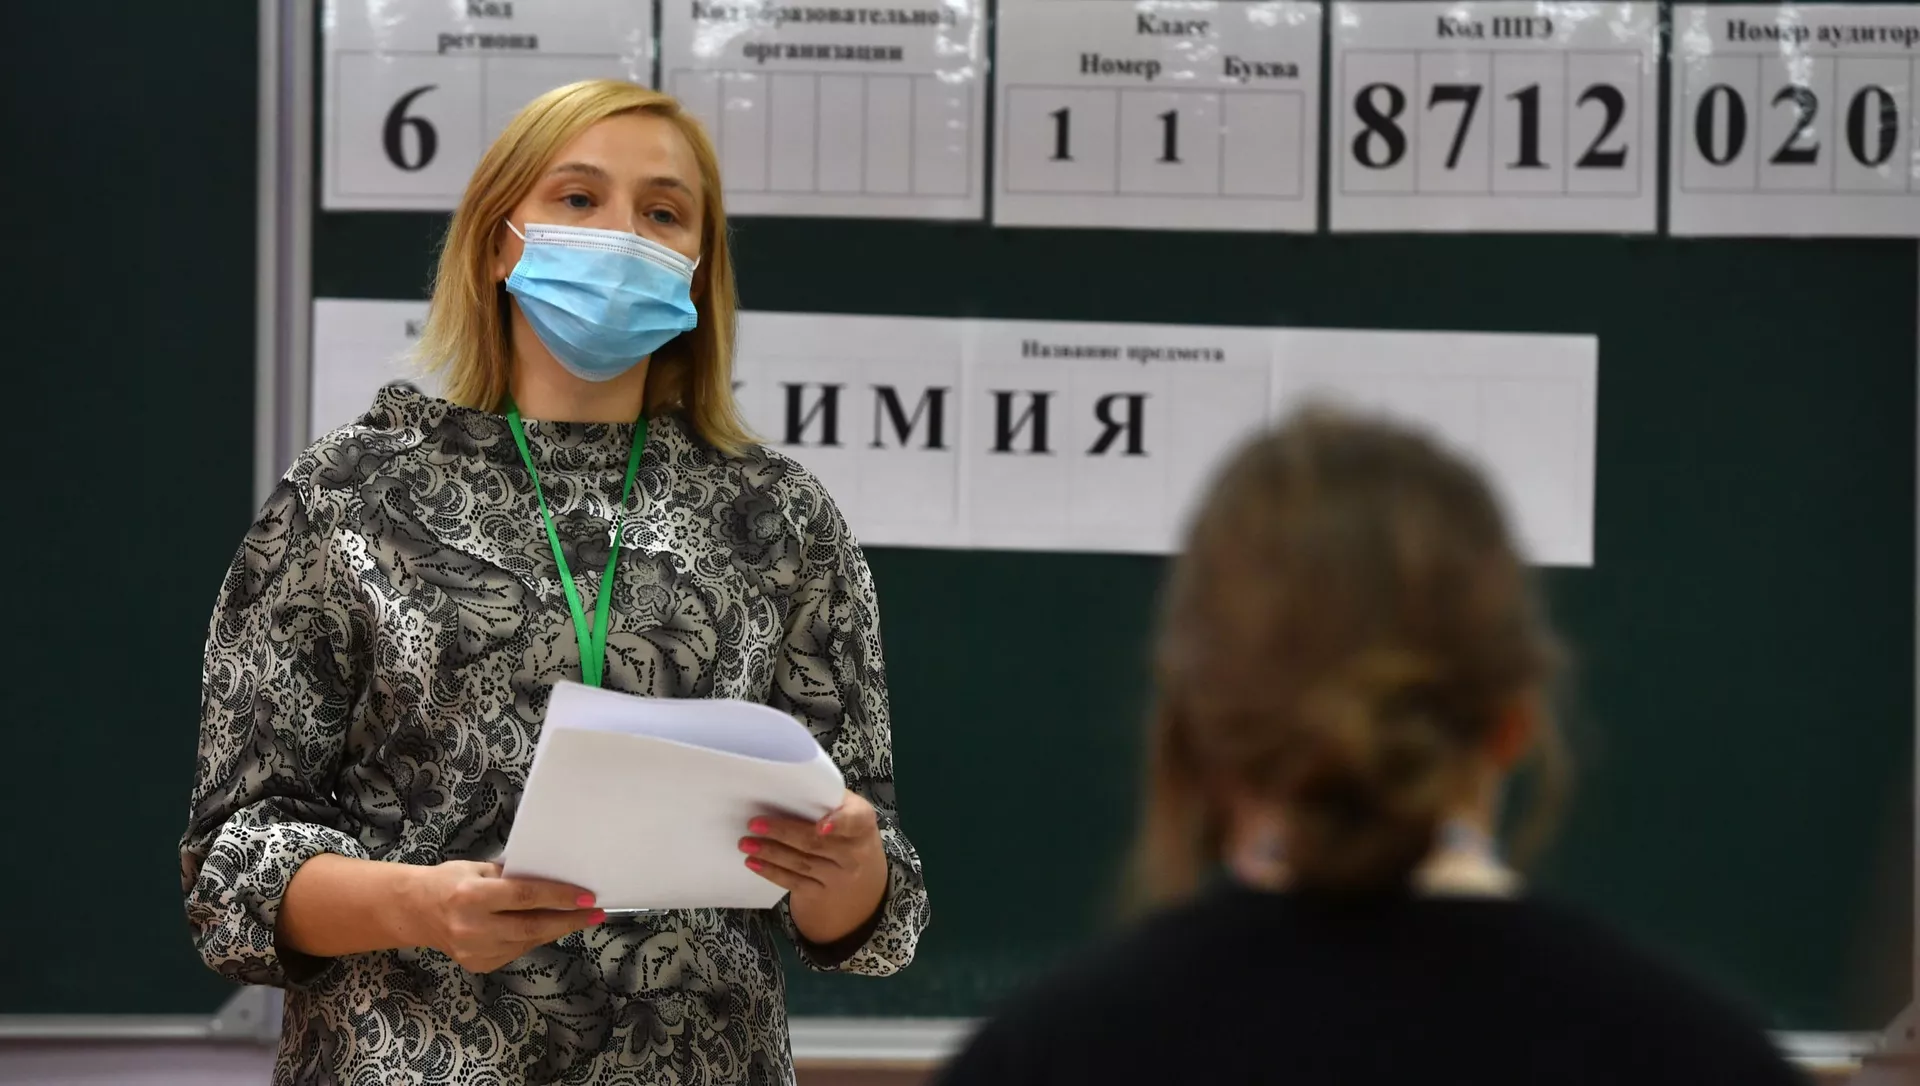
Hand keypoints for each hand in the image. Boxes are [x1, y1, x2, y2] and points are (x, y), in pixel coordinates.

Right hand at [405, 861, 602, 973]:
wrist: (415, 911)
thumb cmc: (449, 881)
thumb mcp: (478, 869)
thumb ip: (512, 876)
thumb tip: (554, 877)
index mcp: (471, 896)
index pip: (524, 897)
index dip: (559, 897)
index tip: (587, 897)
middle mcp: (472, 927)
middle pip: (531, 926)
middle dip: (569, 920)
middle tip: (596, 913)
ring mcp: (474, 951)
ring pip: (527, 942)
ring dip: (556, 930)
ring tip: (578, 918)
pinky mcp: (478, 964)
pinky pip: (516, 951)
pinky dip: (535, 939)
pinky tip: (548, 928)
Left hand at [742, 791, 887, 945]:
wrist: (859, 874)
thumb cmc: (844, 829)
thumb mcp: (847, 810)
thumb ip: (826, 800)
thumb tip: (782, 786)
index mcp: (862, 824)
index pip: (855, 821)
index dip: (839, 823)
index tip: (822, 827)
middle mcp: (855, 854)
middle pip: (816, 843)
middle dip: (783, 833)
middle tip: (754, 824)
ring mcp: (839, 878)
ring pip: (801, 863)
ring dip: (770, 852)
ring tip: (746, 843)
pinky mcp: (821, 894)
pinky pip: (794, 883)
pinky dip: (771, 872)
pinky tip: (753, 863)